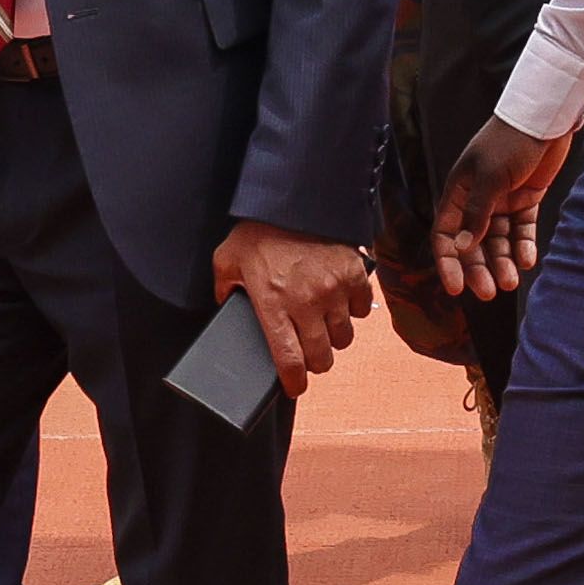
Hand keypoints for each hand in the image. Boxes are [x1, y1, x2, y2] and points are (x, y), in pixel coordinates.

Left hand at [216, 218, 374, 395]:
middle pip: (322, 357)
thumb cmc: (259, 228)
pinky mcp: (354, 275)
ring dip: (335, 338)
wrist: (295, 197)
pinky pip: (360, 309)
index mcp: (273, 304)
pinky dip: (353, 310)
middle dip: (317, 363)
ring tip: (324, 326)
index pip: (288, 359)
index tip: (294, 387)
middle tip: (311, 356)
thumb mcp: (228, 257)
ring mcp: (333, 290)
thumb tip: (222, 303)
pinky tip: (340, 302)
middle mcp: (306, 303)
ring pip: (344, 337)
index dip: (293, 381)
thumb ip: (222, 285)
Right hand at [432, 118, 569, 301]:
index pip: (446, 234)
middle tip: (490, 293)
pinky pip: (522, 229)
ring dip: (503, 262)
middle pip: (473, 244)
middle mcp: (477, 200)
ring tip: (512, 282)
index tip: (455, 289)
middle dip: (480, 269)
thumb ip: (477, 214)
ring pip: (499, 240)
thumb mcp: (490, 178)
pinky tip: (527, 260)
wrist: (543, 119)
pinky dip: (524, 245)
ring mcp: (502, 201)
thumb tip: (462, 248)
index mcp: (459, 192)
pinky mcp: (526, 199)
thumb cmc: (509, 142)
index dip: (448, 262)